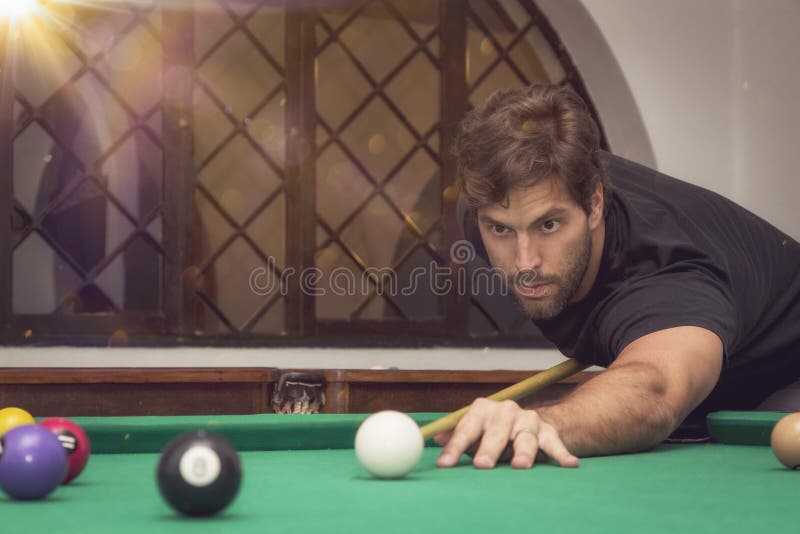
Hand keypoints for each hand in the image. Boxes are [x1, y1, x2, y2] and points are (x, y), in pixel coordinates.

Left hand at [434, 398, 578, 468]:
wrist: (525, 421)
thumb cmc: (492, 431)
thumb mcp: (473, 430)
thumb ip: (456, 435)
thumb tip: (435, 439)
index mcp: (482, 409)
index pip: (466, 429)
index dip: (455, 447)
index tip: (445, 464)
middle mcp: (506, 411)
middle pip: (496, 432)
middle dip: (488, 449)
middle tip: (482, 464)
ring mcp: (528, 420)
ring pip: (525, 438)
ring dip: (523, 452)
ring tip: (520, 465)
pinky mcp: (548, 431)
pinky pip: (555, 443)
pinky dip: (562, 454)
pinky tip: (570, 464)